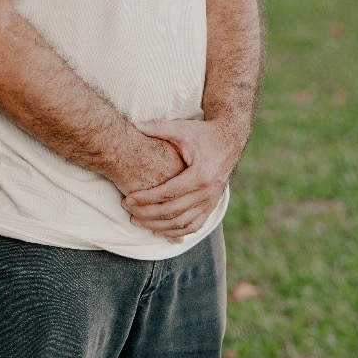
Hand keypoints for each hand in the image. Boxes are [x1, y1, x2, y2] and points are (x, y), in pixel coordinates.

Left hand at [122, 119, 236, 241]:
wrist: (230, 139)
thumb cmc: (204, 134)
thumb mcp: (183, 128)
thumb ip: (158, 128)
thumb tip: (134, 125)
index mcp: (200, 175)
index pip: (168, 193)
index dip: (146, 198)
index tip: (128, 198)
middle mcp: (207, 193)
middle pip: (172, 212)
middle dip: (147, 214)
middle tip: (128, 210)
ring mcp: (211, 202)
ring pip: (181, 224)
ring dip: (157, 225)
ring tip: (137, 220)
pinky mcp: (212, 206)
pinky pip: (193, 226)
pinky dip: (175, 232)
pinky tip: (158, 228)